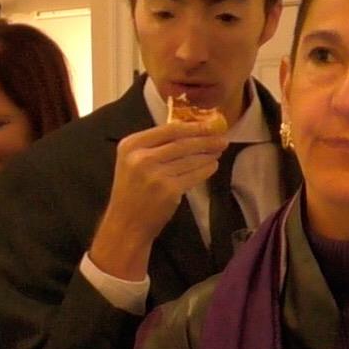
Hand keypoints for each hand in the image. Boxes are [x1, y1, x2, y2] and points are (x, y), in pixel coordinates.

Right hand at [87, 120, 229, 280]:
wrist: (126, 223)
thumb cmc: (132, 191)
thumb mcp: (133, 162)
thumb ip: (154, 146)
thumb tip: (190, 131)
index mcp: (131, 145)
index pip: (169, 129)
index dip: (193, 126)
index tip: (210, 125)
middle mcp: (142, 157)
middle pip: (182, 143)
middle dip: (206, 140)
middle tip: (222, 138)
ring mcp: (156, 174)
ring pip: (190, 159)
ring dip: (208, 154)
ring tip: (219, 151)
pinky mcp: (169, 190)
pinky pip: (193, 176)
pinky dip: (206, 170)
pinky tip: (213, 166)